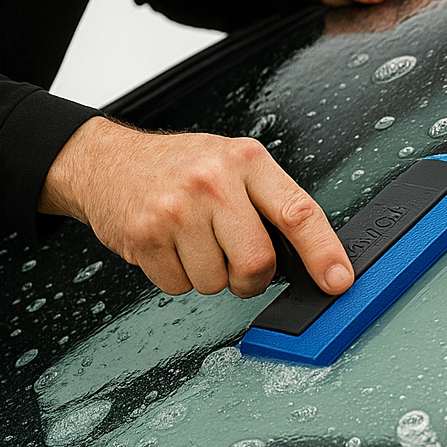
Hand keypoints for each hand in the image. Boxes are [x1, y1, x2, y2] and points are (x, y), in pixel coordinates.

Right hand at [39, 116, 354, 299]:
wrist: (108, 162)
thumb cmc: (178, 165)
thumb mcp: (232, 163)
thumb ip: (269, 202)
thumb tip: (315, 258)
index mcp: (245, 159)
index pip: (297, 211)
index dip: (323, 252)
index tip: (338, 281)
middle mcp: (211, 181)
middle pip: (256, 262)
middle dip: (250, 276)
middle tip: (234, 258)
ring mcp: (175, 210)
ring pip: (215, 282)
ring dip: (208, 274)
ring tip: (192, 239)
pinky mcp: (143, 237)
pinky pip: (178, 287)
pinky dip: (177, 276)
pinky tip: (168, 245)